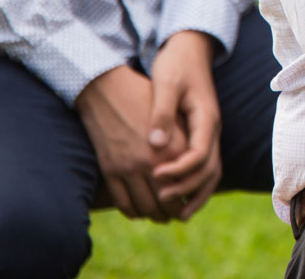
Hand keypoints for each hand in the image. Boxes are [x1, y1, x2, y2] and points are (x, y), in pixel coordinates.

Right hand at [74, 65, 183, 220]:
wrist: (107, 90)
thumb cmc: (145, 99)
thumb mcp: (173, 117)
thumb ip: (185, 144)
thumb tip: (197, 170)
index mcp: (172, 148)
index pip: (186, 187)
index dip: (191, 199)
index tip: (192, 203)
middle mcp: (150, 162)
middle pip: (166, 203)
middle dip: (173, 212)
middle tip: (177, 214)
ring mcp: (127, 168)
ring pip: (144, 207)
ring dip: (154, 215)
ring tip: (159, 215)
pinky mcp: (109, 170)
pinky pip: (122, 202)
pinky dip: (132, 211)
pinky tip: (138, 210)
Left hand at [148, 30, 223, 220]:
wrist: (189, 49)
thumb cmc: (175, 65)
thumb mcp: (166, 84)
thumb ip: (162, 113)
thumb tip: (155, 144)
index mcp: (206, 117)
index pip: (200, 153)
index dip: (179, 170)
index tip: (155, 176)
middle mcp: (213, 128)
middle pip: (210, 169)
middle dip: (187, 188)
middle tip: (161, 199)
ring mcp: (210, 132)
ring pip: (212, 172)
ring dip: (195, 194)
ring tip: (175, 214)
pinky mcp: (202, 134)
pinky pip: (205, 167)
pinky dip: (195, 186)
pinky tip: (178, 196)